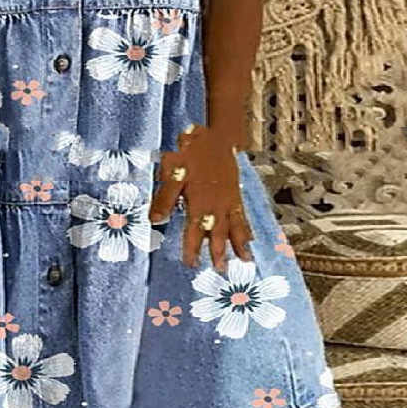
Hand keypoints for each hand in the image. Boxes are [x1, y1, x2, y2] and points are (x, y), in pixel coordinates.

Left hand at [149, 124, 253, 269]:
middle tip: (221, 271)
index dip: (192, 247)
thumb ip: (164, 197)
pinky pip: (243, 215)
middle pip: (218, 232)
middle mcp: (215, 204)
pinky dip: (247, 229)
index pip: (194, 230)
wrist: (216, 136)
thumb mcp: (172, 171)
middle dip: (219, 252)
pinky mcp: (236, 194)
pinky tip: (252, 241)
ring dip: (238, 245)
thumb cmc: (190, 154)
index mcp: (198, 200)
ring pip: (234, 226)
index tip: (191, 264)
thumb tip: (154, 220)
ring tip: (245, 263)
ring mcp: (228, 200)